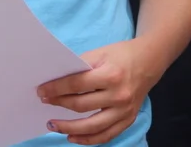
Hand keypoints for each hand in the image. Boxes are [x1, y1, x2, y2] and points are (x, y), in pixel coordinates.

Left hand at [38, 40, 155, 145]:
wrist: (149, 61)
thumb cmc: (121, 55)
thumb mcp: (101, 53)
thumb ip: (81, 66)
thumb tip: (57, 81)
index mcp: (110, 75)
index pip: (77, 85)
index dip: (56, 89)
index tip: (42, 91)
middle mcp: (119, 95)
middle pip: (82, 105)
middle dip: (59, 104)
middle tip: (44, 104)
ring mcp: (125, 110)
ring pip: (92, 126)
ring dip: (69, 128)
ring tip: (53, 125)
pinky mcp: (128, 120)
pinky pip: (106, 135)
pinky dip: (88, 139)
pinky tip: (73, 137)